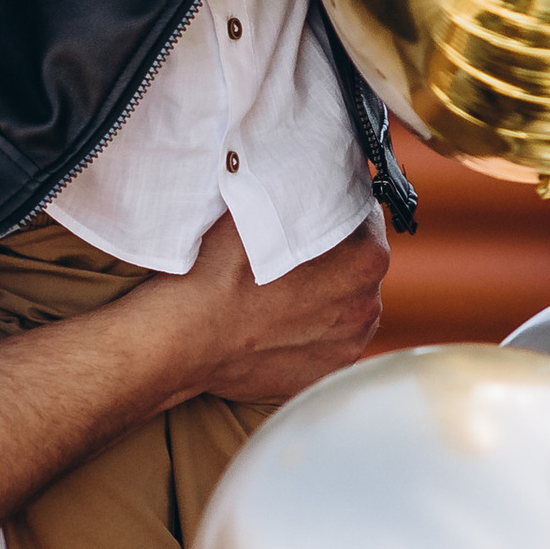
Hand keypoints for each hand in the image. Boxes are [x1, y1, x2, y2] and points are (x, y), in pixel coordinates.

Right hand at [150, 212, 385, 407]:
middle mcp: (366, 307)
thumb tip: (315, 172)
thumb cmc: (216, 270)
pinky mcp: (323, 376)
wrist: (183, 338)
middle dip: (334, 258)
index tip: (313, 212)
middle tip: (290, 254)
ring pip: (345, 308)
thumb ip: (300, 190)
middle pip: (358, 268)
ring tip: (279, 293)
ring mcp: (347, 348)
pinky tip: (275, 325)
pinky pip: (324, 345)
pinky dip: (307, 334)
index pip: (366, 221)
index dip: (338, 211)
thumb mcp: (260, 207)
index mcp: (364, 260)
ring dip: (323, 297)